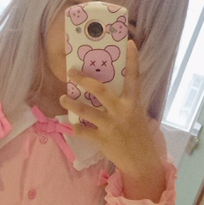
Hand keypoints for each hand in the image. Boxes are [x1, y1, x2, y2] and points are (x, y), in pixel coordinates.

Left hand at [59, 41, 165, 200]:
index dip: (133, 59)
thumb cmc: (138, 135)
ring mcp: (111, 125)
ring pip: (86, 111)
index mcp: (133, 102)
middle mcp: (122, 111)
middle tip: (71, 72)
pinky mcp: (102, 139)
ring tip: (62, 98)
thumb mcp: (136, 114)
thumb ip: (125, 101)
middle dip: (84, 80)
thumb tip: (107, 89)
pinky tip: (68, 125)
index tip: (129, 43)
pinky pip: (83, 131)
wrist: (141, 161)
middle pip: (100, 90)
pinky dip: (74, 128)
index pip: (135, 77)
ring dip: (72, 104)